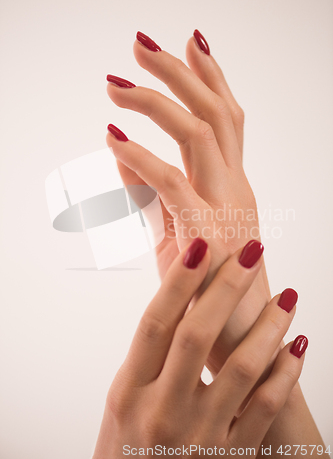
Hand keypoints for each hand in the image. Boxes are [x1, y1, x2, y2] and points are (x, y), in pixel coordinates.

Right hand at [92, 239, 305, 457]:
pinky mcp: (229, 456)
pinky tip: (297, 345)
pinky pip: (264, 409)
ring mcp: (198, 436)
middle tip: (251, 252)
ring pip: (241, 369)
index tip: (201, 245)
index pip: (156, 323)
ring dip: (268, 326)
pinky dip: (285, 373)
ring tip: (286, 296)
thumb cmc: (126, 451)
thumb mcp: (121, 401)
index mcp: (128, 391)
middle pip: (197, 335)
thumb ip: (147, 358)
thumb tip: (178, 303)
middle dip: (227, 287)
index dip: (179, 281)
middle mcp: (161, 411)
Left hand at [106, 30, 268, 372]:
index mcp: (234, 186)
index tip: (190, 42)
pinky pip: (173, 183)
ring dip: (157, 101)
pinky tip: (113, 138)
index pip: (228, 119)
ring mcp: (228, 209)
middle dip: (180, 72)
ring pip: (199, 134)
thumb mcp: (178, 232)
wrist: (234, 341)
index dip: (211, 77)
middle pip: (216, 113)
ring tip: (117, 85)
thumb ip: (152, 192)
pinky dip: (141, 158)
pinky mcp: (209, 237)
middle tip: (142, 43)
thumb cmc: (208, 288)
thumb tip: (122, 154)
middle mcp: (237, 188)